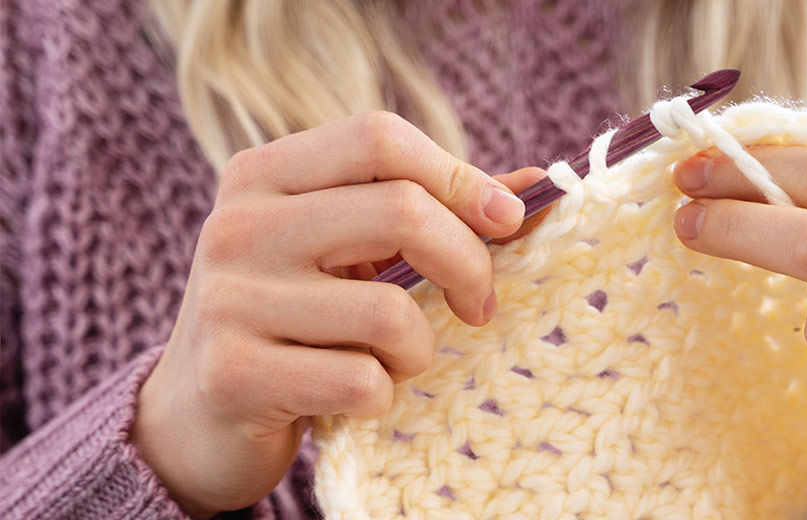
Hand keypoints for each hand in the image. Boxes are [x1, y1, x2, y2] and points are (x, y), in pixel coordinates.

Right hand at [130, 112, 544, 516]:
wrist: (199, 415)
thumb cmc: (297, 319)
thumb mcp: (350, 253)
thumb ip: (434, 213)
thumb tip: (536, 187)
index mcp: (263, 174)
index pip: (379, 138)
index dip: (458, 175)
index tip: (505, 221)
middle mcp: (237, 225)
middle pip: (399, 211)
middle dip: (467, 263)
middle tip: (479, 304)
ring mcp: (229, 300)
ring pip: (389, 311)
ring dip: (420, 347)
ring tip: (397, 358)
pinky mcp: (233, 375)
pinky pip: (361, 380)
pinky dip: (382, 394)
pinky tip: (355, 395)